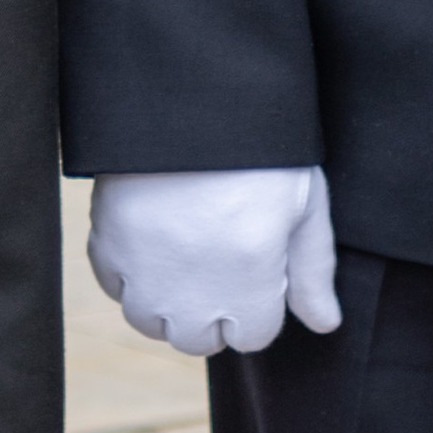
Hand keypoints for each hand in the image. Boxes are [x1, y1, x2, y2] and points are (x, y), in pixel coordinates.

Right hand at [87, 166, 341, 356]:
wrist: (191, 92)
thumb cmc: (260, 145)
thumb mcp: (304, 202)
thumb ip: (312, 270)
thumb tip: (325, 324)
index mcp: (251, 280)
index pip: (252, 337)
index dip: (259, 304)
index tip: (257, 267)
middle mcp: (194, 290)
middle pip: (198, 339)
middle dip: (212, 313)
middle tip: (219, 261)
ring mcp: (145, 271)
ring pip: (149, 320)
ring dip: (166, 300)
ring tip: (182, 254)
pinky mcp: (107, 242)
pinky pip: (113, 285)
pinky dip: (129, 272)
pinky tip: (151, 238)